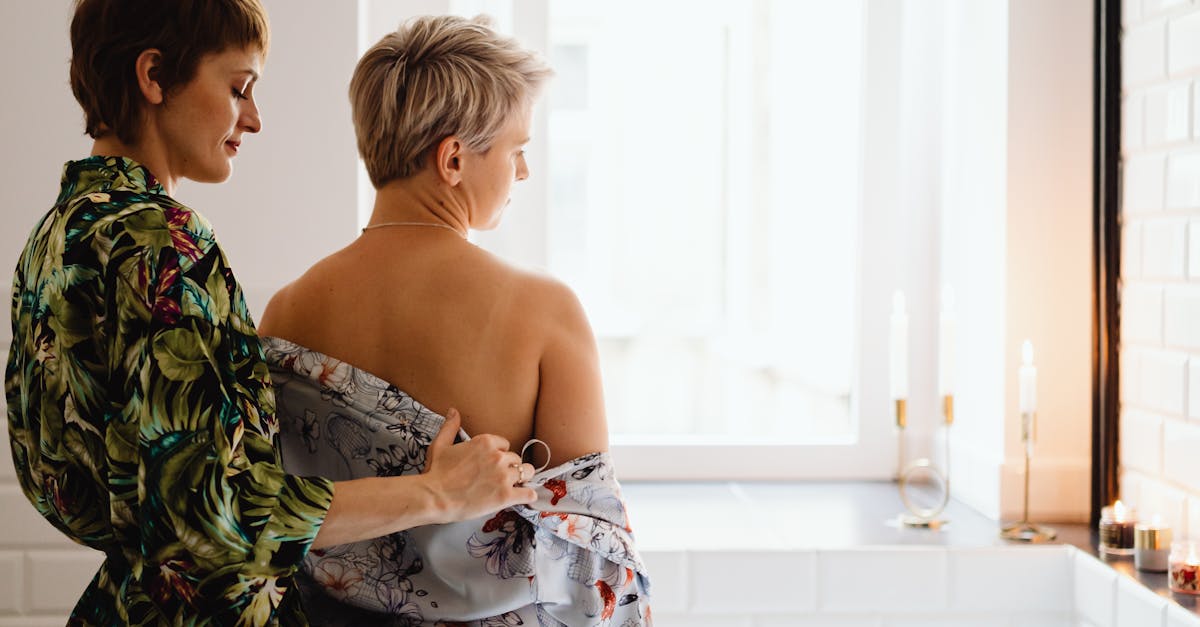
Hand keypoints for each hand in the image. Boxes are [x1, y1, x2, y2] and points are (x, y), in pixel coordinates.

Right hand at [423, 408, 537, 523]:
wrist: (434, 498)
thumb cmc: (435, 473)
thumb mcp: (440, 445)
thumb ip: (450, 427)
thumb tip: (453, 411)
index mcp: (485, 442)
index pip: (505, 444)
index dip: (500, 454)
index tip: (493, 463)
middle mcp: (497, 457)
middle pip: (516, 458)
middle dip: (510, 467)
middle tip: (500, 477)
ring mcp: (503, 476)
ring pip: (527, 472)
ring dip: (523, 478)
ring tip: (516, 485)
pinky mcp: (506, 495)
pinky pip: (528, 493)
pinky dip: (528, 496)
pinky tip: (523, 497)